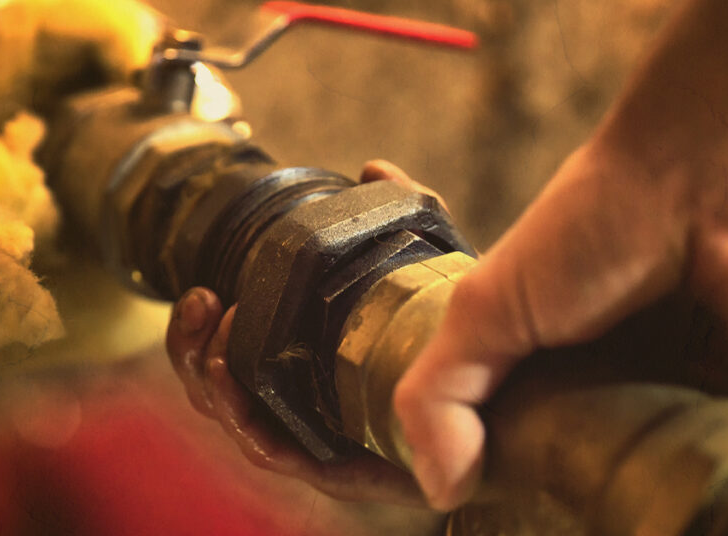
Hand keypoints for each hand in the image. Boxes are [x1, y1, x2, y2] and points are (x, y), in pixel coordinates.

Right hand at [165, 160, 446, 507]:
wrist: (532, 398)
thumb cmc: (473, 335)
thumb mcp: (435, 264)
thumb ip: (404, 213)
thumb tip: (372, 168)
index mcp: (322, 370)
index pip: (247, 358)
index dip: (209, 332)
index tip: (205, 292)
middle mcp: (318, 409)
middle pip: (233, 391)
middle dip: (195, 350)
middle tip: (200, 304)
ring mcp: (331, 444)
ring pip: (246, 421)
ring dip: (212, 377)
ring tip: (214, 329)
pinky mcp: (351, 471)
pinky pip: (286, 453)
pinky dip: (249, 419)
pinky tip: (234, 377)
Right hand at [393, 140, 727, 508]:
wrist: (718, 175)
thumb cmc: (601, 219)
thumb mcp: (487, 306)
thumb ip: (440, 392)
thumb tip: (441, 485)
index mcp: (558, 356)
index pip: (523, 441)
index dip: (506, 477)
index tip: (493, 506)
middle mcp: (627, 379)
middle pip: (592, 474)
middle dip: (576, 498)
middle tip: (558, 514)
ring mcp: (699, 395)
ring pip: (664, 485)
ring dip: (645, 505)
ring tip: (624, 510)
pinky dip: (717, 498)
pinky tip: (687, 507)